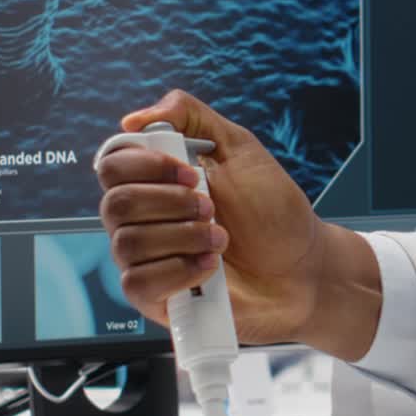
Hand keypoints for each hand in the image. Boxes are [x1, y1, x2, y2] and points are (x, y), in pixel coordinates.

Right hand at [97, 89, 380, 357]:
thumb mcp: (238, 147)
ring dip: (183, 238)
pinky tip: (208, 268)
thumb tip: (131, 121)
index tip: (191, 173)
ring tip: (220, 239)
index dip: (147, 166)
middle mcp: (142, 219)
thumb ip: (190, 116)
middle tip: (213, 208)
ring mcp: (146, 260)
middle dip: (172, 204)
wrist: (303, 268)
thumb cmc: (272, 210)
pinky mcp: (155, 299)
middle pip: (116, 204)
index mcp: (154, 181)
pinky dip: (177, 272)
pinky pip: (136, 284)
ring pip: (127, 244)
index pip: (113, 164)